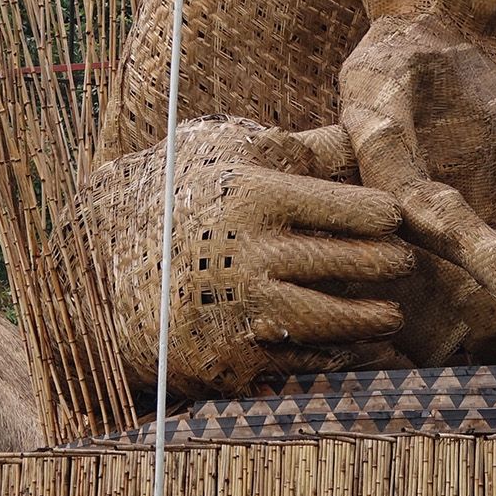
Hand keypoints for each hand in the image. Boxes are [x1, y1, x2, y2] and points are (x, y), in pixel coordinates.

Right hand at [81, 116, 415, 397]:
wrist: (92, 266)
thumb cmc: (177, 194)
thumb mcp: (228, 151)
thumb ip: (298, 147)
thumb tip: (362, 133)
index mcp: (257, 197)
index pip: (356, 211)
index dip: (384, 217)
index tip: (394, 221)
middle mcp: (248, 255)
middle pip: (354, 265)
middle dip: (388, 266)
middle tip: (403, 265)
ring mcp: (236, 312)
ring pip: (333, 321)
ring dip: (370, 321)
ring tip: (390, 315)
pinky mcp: (223, 361)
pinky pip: (295, 362)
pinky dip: (329, 357)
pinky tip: (347, 347)